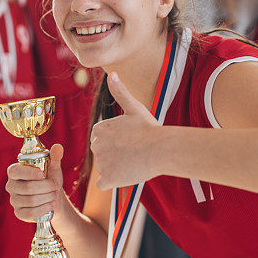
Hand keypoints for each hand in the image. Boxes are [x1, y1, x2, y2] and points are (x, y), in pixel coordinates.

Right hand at [6, 144, 65, 221]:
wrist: (54, 198)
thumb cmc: (50, 179)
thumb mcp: (53, 167)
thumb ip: (55, 157)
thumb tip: (58, 146)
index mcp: (15, 171)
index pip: (15, 171)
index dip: (29, 173)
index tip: (43, 174)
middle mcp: (11, 186)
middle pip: (28, 188)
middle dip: (47, 187)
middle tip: (55, 186)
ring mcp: (14, 200)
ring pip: (31, 201)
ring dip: (48, 198)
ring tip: (54, 195)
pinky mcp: (19, 213)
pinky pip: (30, 213)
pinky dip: (44, 209)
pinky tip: (50, 205)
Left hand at [91, 73, 160, 189]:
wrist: (161, 149)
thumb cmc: (150, 128)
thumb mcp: (134, 107)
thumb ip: (120, 92)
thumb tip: (112, 73)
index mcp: (99, 129)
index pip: (102, 138)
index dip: (117, 140)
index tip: (130, 139)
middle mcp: (96, 145)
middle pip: (101, 152)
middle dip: (114, 153)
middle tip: (133, 151)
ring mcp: (101, 162)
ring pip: (104, 167)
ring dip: (115, 167)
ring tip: (133, 161)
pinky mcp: (108, 178)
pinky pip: (102, 184)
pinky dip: (111, 181)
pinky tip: (124, 175)